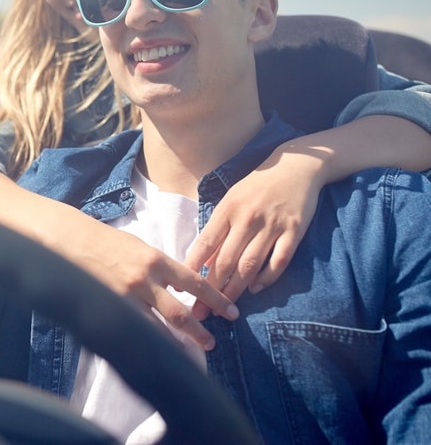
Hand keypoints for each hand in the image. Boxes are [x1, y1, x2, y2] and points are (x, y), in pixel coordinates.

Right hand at [61, 221, 238, 351]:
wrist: (73, 241)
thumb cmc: (109, 242)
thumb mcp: (142, 248)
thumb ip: (162, 269)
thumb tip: (183, 288)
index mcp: (157, 261)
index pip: (195, 284)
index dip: (216, 300)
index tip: (231, 313)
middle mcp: (145, 280)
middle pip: (179, 314)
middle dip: (199, 332)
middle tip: (211, 343)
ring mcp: (126, 297)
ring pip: (157, 329)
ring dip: (175, 344)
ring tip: (188, 354)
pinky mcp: (110, 307)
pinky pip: (133, 329)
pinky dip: (146, 341)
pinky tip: (155, 351)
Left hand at [184, 145, 322, 317]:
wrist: (295, 166)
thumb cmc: (256, 186)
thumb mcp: (231, 199)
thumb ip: (218, 227)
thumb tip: (202, 259)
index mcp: (227, 209)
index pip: (205, 244)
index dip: (192, 268)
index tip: (181, 288)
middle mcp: (247, 218)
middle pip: (226, 260)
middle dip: (211, 289)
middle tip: (201, 311)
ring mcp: (272, 225)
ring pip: (250, 264)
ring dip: (236, 288)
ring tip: (225, 306)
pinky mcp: (294, 230)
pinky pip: (280, 260)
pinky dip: (268, 277)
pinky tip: (256, 288)